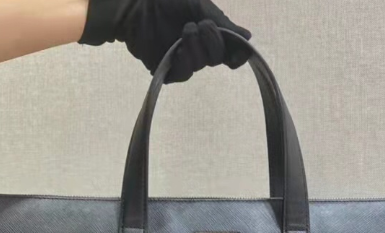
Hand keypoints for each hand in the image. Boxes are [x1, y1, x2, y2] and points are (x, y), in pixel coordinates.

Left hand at [79, 0, 250, 82]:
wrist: (136, 6)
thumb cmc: (167, 2)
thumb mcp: (201, 6)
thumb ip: (223, 24)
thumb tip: (247, 38)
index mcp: (209, 35)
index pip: (231, 53)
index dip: (237, 55)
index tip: (238, 51)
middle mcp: (199, 51)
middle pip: (217, 58)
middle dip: (212, 42)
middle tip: (200, 25)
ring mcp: (183, 61)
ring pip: (200, 65)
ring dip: (195, 47)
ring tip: (184, 30)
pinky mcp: (167, 71)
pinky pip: (183, 74)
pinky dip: (183, 60)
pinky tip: (176, 47)